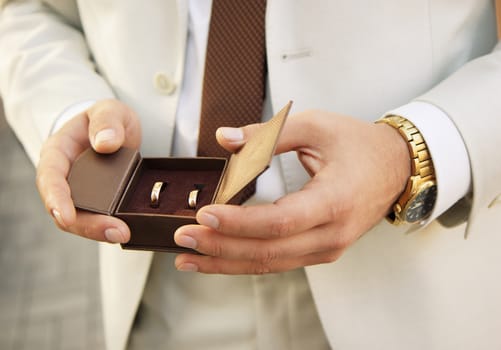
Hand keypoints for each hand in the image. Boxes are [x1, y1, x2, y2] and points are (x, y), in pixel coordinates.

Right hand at [36, 99, 140, 242]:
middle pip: (64, 209)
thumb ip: (108, 121)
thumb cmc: (107, 119)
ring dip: (99, 231)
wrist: (117, 131)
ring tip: (123, 233)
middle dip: (86, 224)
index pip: (50, 177)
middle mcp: (65, 177)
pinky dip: (108, 227)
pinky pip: (98, 219)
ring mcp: (80, 193)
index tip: (66, 216)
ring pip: (80, 220)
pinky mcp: (97, 203)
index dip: (56, 198)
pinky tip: (126, 230)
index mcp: (58, 152)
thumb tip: (105, 143)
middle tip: (115, 231)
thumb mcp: (110, 110)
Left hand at [174, 110, 409, 273]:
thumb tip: (224, 138)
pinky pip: (278, 260)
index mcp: (334, 201)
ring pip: (270, 264)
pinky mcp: (319, 250)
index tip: (205, 215)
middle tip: (182, 239)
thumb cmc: (358, 146)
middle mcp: (331, 234)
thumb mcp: (315, 126)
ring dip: (226, 262)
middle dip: (221, 248)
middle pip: (269, 251)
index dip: (239, 222)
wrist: (395, 167)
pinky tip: (218, 257)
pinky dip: (245, 261)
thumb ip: (267, 133)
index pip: (279, 222)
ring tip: (188, 259)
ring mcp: (327, 247)